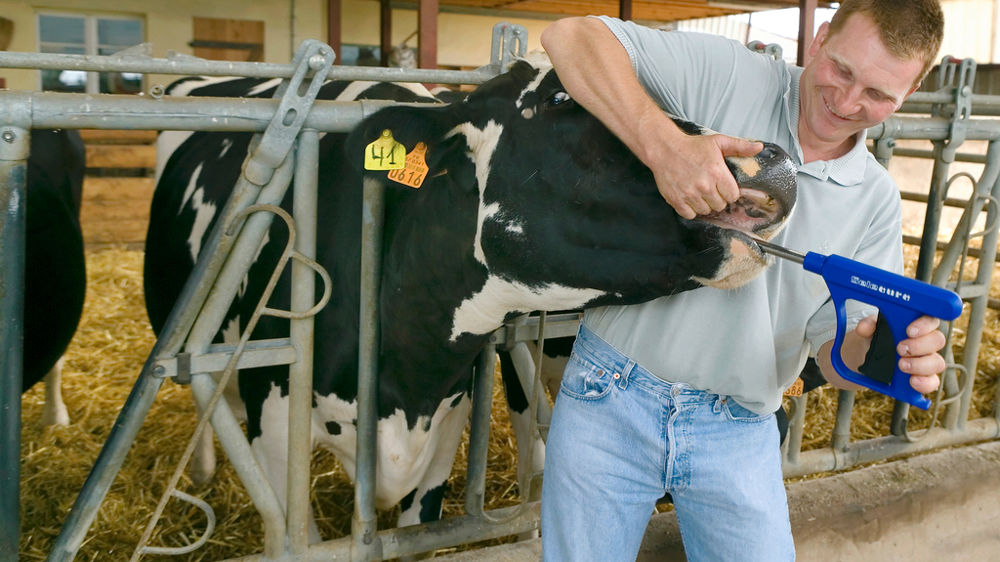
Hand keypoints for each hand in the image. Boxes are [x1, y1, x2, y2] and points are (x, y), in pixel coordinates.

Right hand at [648, 133, 762, 219]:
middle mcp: (704, 185)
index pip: (733, 196)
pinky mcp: (676, 200)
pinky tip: (689, 198)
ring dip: (704, 204)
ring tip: (699, 192)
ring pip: (705, 211)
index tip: (723, 186)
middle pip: (720, 205)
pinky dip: (690, 209)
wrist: (665, 149)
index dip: (729, 192)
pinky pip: (690, 215)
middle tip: (710, 188)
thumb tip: (759, 147)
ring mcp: (689, 194)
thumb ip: (740, 146)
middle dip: (717, 198)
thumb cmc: (692, 145)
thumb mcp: (718, 141)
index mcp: (717, 172)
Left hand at [826, 315, 946, 393]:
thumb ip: (869, 324)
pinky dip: (925, 383)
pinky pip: (933, 382)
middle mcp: (927, 342)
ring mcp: (928, 360)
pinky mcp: (924, 377)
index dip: (925, 325)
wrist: (866, 355)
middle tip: (900, 349)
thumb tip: (863, 328)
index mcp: (919, 325)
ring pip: (938, 362)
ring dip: (920, 365)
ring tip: (901, 365)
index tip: (909, 331)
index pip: (931, 320)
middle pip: (937, 341)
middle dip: (919, 346)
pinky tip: (912, 381)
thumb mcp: (871, 328)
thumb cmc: (876, 336)